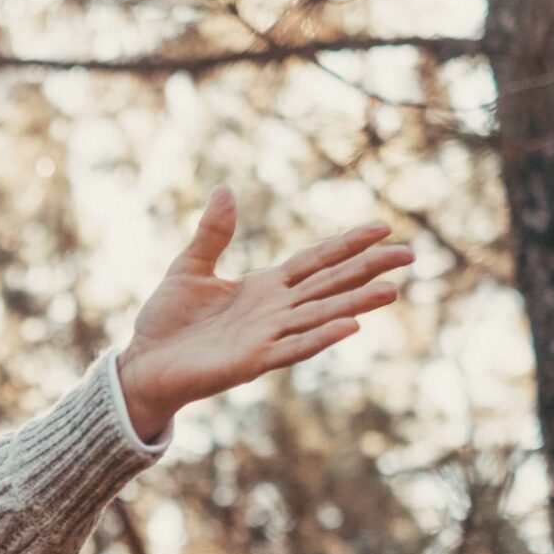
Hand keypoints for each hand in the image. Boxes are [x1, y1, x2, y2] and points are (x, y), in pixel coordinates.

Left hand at [115, 187, 410, 438]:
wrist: (143, 365)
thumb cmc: (167, 322)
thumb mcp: (189, 268)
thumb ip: (212, 233)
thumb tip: (225, 189)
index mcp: (265, 288)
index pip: (316, 261)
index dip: (348, 244)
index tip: (383, 227)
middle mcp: (274, 312)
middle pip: (330, 285)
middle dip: (368, 269)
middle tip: (410, 254)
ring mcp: (267, 338)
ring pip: (320, 316)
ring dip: (355, 304)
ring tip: (392, 291)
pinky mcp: (252, 362)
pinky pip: (293, 348)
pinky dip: (321, 337)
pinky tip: (350, 326)